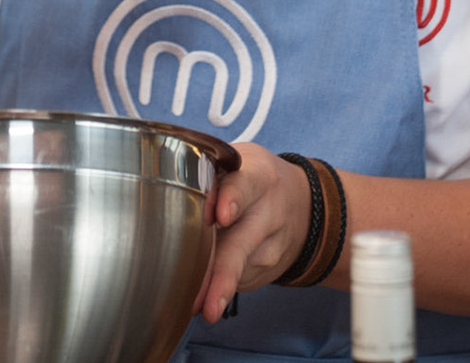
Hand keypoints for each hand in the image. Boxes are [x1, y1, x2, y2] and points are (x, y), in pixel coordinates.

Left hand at [193, 142, 313, 322]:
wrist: (301, 204)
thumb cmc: (252, 178)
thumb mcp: (237, 162)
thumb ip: (207, 171)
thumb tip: (168, 192)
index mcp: (258, 178)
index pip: (244, 187)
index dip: (231, 200)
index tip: (221, 216)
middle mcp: (268, 214)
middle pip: (240, 248)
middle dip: (222, 278)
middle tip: (206, 306)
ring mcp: (270, 249)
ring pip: (235, 273)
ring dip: (211, 289)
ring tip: (193, 303)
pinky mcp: (266, 272)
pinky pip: (236, 281)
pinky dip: (215, 285)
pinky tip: (205, 284)